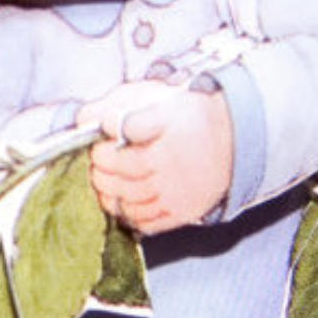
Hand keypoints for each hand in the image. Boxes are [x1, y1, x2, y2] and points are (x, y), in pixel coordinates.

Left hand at [83, 81, 233, 235]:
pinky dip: (128, 214)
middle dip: (101, 164)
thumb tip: (84, 117)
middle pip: (123, 168)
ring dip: (109, 191)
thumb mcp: (157, 96)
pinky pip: (146, 221)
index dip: (109, 124)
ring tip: (106, 181)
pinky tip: (123, 201)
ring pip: (130, 198)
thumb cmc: (188, 117)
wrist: (233, 140)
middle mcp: (171, 161)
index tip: (105, 125)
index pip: (129, 125)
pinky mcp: (181, 211)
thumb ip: (118, 103)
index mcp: (168, 124)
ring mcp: (176, 190)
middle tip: (98, 158)